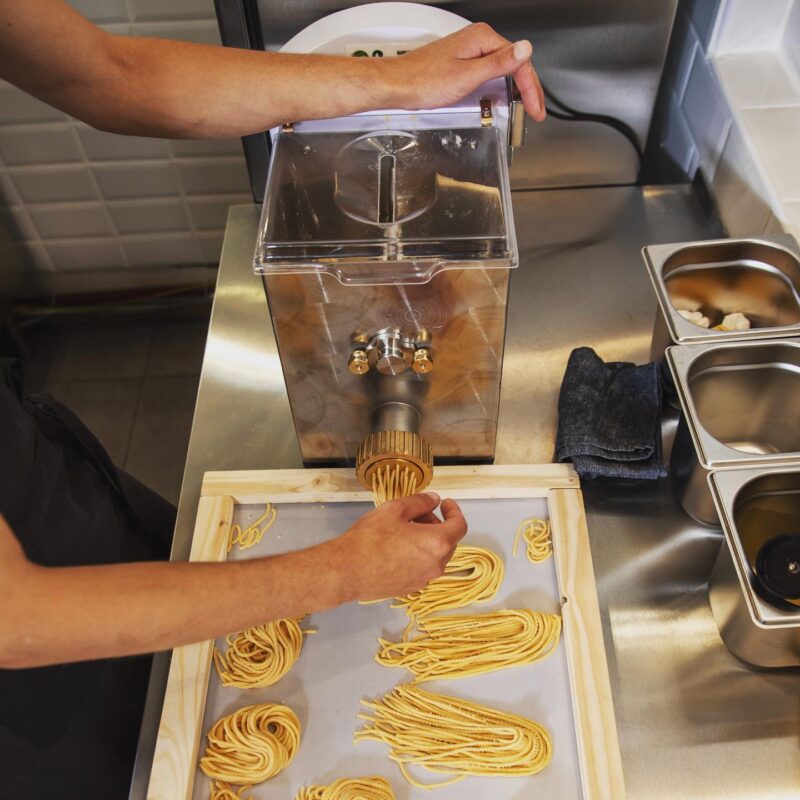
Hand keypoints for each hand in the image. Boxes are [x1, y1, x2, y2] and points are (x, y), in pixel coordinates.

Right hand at [331, 492, 467, 601]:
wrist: (347, 571)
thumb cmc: (370, 538)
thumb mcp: (394, 509)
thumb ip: (419, 502)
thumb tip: (434, 500)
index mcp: (437, 543)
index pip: (460, 526)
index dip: (455, 511)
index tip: (445, 504)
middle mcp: (436, 565)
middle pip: (448, 541)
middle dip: (437, 524)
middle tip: (418, 514)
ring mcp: (424, 579)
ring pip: (436, 555)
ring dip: (428, 540)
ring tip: (405, 530)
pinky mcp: (411, 588)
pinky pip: (423, 567)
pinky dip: (419, 554)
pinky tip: (398, 548)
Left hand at [388, 22, 545, 120]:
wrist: (398, 86)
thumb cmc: (424, 82)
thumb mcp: (467, 76)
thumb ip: (498, 64)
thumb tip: (525, 49)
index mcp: (482, 38)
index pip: (519, 61)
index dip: (531, 87)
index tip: (536, 108)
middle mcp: (477, 41)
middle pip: (514, 64)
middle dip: (527, 89)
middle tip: (535, 111)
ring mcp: (470, 51)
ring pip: (503, 69)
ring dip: (516, 89)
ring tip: (525, 107)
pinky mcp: (463, 63)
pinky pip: (490, 74)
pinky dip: (500, 88)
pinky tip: (504, 99)